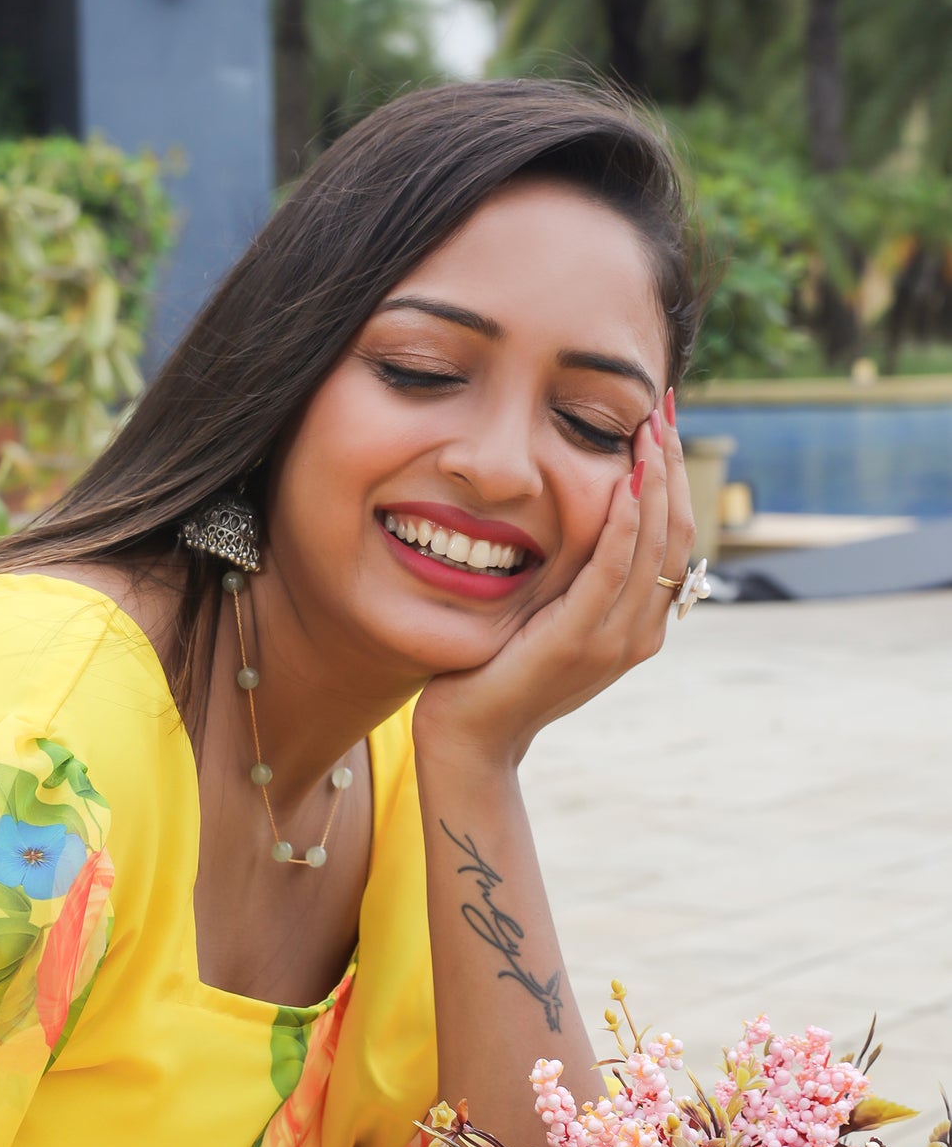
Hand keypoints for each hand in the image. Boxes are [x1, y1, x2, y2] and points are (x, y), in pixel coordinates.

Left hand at [413, 394, 694, 773]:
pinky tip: (624, 479)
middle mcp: (639, 633)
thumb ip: (574, 581)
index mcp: (638, 626)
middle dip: (673, 464)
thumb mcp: (547, 618)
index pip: (674, 538)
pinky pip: (612, 571)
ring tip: (650, 426)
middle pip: (677, 532)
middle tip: (663, 406)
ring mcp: (612, 642)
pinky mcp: (576, 642)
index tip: (661, 424)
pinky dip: (624, 522)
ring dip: (657, 478)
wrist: (470, 740)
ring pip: (655, 544)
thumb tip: (583, 522)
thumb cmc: (496, 675)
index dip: (674, 478)